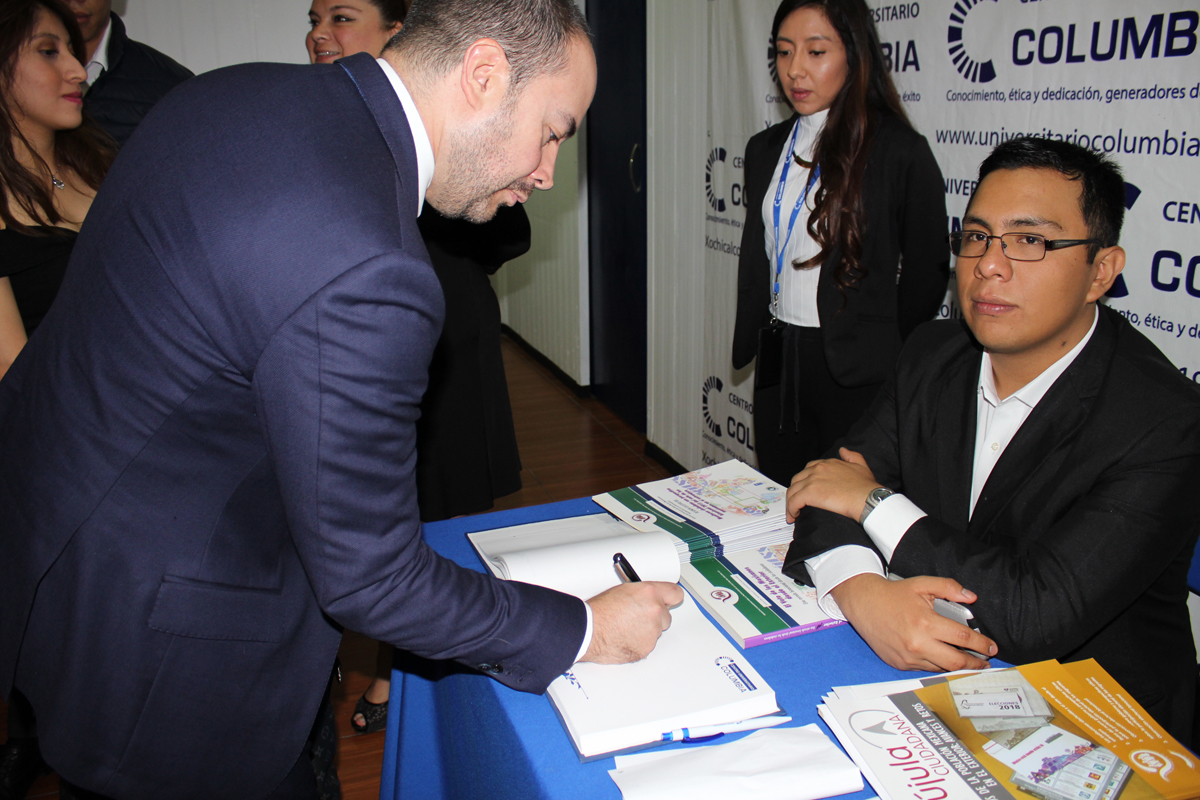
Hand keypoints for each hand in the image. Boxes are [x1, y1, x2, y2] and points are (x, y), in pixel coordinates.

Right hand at [581, 581, 683, 663]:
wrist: (588, 630)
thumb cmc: (599, 611)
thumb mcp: (623, 591)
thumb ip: (642, 595)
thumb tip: (649, 599)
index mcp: (649, 593)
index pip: (675, 594)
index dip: (670, 598)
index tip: (667, 601)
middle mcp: (655, 611)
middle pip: (666, 616)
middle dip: (655, 617)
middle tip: (638, 617)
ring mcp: (652, 631)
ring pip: (656, 632)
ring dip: (646, 631)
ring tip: (625, 628)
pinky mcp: (647, 648)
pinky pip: (647, 645)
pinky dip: (638, 643)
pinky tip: (624, 638)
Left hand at [785, 448, 880, 522]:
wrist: (868, 499)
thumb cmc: (866, 487)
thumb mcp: (861, 466)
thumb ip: (851, 456)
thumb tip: (843, 450)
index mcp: (828, 463)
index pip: (808, 469)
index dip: (805, 481)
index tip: (805, 491)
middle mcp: (818, 469)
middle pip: (797, 479)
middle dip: (795, 491)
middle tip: (797, 503)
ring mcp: (812, 480)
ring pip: (793, 491)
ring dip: (790, 502)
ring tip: (793, 513)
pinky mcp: (810, 493)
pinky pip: (793, 501)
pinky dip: (791, 509)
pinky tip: (794, 516)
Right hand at [831, 573, 997, 671]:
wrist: (863, 603)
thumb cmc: (893, 594)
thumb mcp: (922, 584)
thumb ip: (949, 588)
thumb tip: (971, 597)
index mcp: (926, 623)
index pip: (963, 639)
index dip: (982, 644)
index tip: (991, 647)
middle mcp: (918, 643)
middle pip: (956, 661)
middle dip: (975, 663)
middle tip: (984, 661)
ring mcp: (908, 657)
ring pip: (941, 668)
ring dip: (956, 666)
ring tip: (967, 661)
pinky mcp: (900, 664)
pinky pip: (925, 669)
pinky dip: (936, 664)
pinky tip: (942, 658)